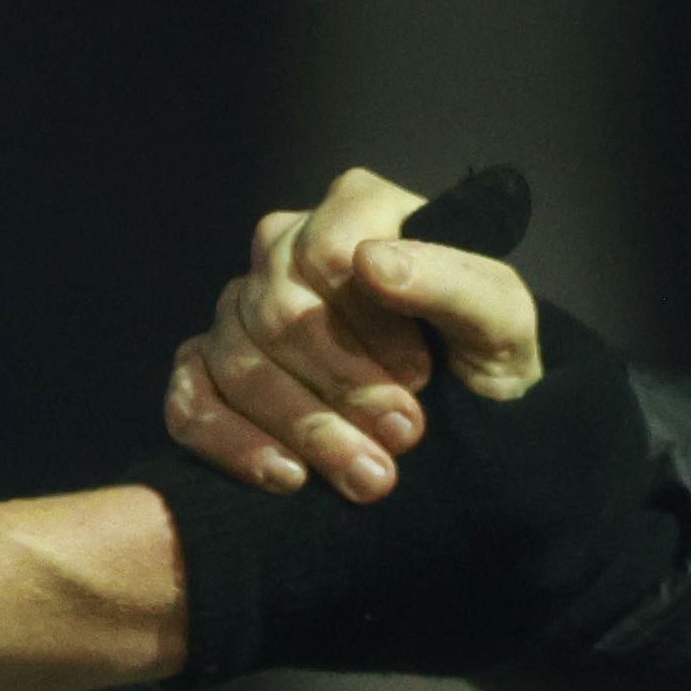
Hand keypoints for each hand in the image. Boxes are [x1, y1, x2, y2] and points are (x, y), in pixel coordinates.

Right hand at [164, 163, 546, 499]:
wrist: (467, 426)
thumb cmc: (484, 362)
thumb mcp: (501, 322)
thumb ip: (453, 280)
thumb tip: (371, 262)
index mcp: (356, 211)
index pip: (327, 253)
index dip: (373, 325)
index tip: (422, 375)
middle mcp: (284, 246)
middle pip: (279, 312)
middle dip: (344, 389)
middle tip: (404, 436)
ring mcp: (239, 309)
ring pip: (238, 361)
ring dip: (305, 428)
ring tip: (369, 477)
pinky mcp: (208, 369)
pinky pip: (189, 401)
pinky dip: (235, 445)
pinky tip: (290, 479)